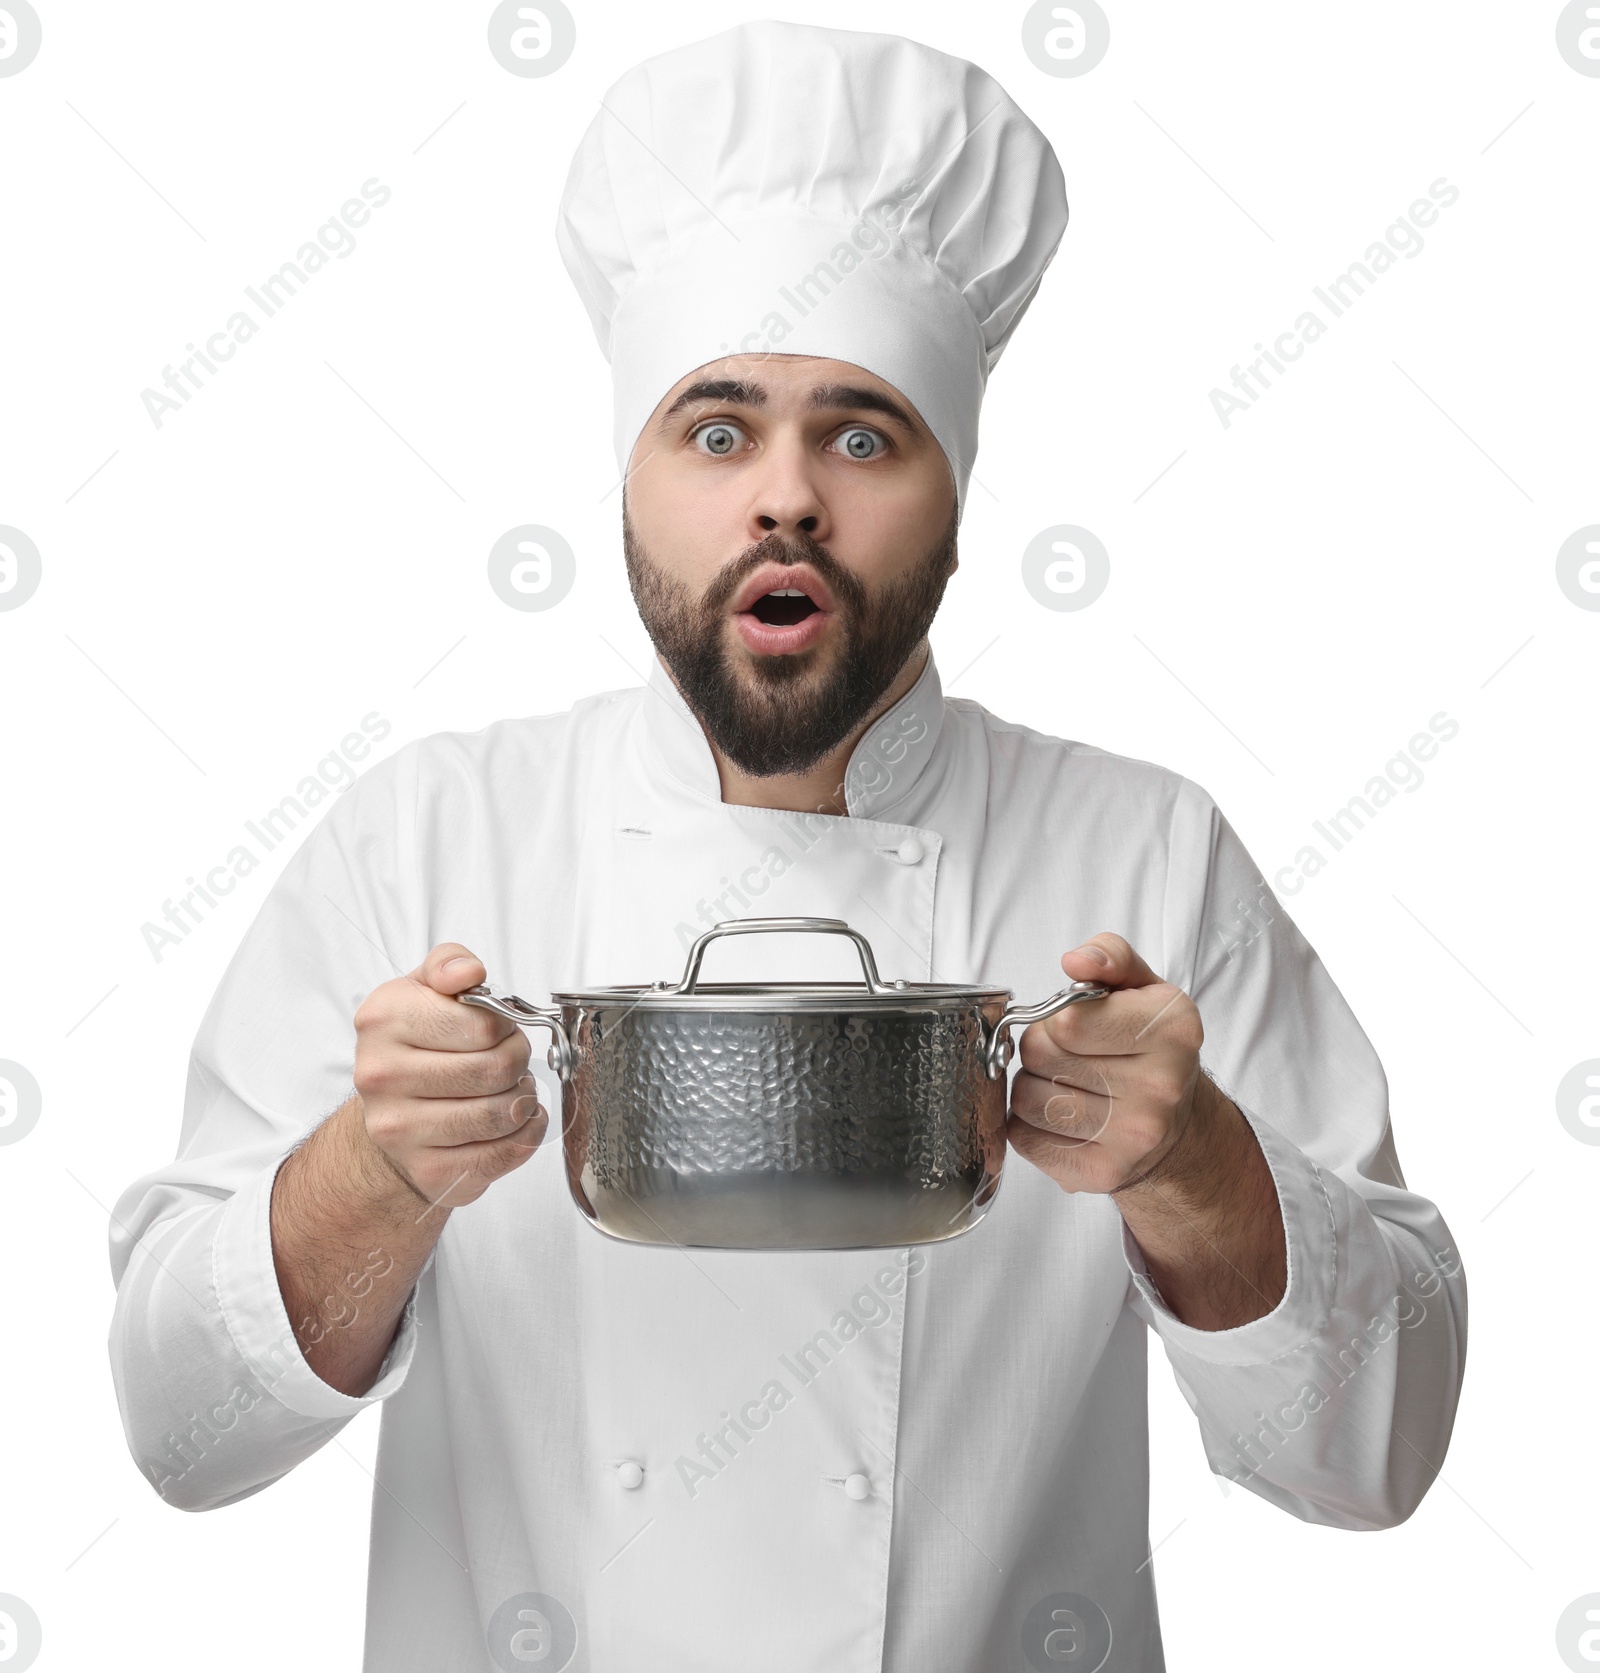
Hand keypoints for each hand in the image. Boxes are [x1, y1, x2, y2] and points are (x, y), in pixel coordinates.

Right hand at [353, 942, 546, 1209]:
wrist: (390, 1112)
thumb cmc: (418, 1044)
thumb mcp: (425, 989)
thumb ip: (449, 964)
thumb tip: (468, 971)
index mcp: (383, 1019)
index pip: (482, 1025)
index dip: (505, 1026)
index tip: (498, 1029)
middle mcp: (381, 1076)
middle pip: (495, 1070)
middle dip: (518, 1061)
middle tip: (512, 1060)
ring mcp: (399, 1129)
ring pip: (501, 1115)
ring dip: (523, 1099)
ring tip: (513, 1089)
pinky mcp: (426, 1171)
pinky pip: (501, 1155)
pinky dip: (525, 1135)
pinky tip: (516, 1121)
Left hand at [1008, 933, 1286, 1328]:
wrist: (1180, 1127)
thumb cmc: (1152, 1047)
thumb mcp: (1143, 987)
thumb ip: (1109, 956)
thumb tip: (1075, 960)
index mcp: (1172, 1030)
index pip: (1066, 1020)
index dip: (1056, 1017)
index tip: (1074, 1022)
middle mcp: (1161, 1088)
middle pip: (1040, 1056)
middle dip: (1042, 1049)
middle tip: (1068, 1055)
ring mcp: (1134, 1137)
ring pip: (1027, 1098)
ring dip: (1032, 1085)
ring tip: (1065, 1083)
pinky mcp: (1103, 1174)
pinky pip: (1024, 1138)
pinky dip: (1029, 1124)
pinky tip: (1061, 1117)